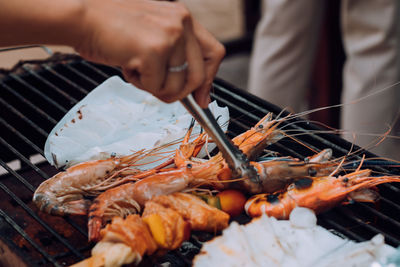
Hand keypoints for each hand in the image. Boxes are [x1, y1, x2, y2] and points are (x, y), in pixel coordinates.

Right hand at [77, 0, 224, 106]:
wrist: (80, 16)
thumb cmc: (110, 27)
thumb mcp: (152, 33)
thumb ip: (175, 53)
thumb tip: (193, 88)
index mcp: (183, 18)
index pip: (214, 53)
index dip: (210, 79)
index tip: (202, 97)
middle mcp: (181, 24)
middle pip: (199, 76)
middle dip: (181, 93)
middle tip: (161, 91)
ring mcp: (170, 36)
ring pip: (178, 86)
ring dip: (156, 87)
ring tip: (137, 68)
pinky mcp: (154, 50)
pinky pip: (158, 87)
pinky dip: (141, 84)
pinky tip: (127, 65)